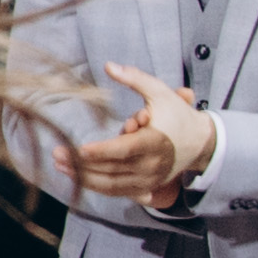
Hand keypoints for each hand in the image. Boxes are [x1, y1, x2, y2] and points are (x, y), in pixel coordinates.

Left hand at [65, 63, 216, 202]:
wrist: (200, 143)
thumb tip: (108, 65)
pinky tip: (75, 176)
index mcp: (156, 141)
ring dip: (83, 178)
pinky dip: (95, 186)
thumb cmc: (177, 114)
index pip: (126, 150)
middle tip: (56, 154)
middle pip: (113, 169)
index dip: (102, 151)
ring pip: (112, 185)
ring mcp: (149, 180)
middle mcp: (152, 165)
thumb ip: (135, 79)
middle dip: (82, 164)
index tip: (80, 149)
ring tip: (59, 165)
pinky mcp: (145, 187)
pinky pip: (117, 191)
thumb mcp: (160, 92)